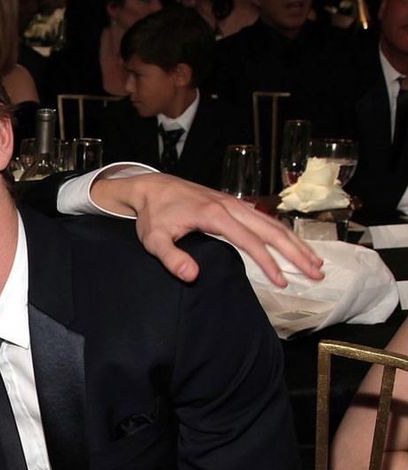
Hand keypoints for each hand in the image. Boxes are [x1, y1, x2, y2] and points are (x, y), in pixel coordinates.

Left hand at [90, 172, 323, 287]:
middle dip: (296, 252)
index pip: (250, 242)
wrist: (152, 188)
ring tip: (316, 262)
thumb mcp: (154, 240)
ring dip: (296, 243)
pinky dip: (283, 233)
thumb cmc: (153, 216)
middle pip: (273, 230)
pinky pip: (265, 219)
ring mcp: (235, 203)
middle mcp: (231, 206)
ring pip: (273, 223)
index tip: (282, 282)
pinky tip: (294, 246)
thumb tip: (192, 276)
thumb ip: (171, 258)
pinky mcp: (235, 205)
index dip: (268, 263)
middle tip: (317, 273)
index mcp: (215, 215)